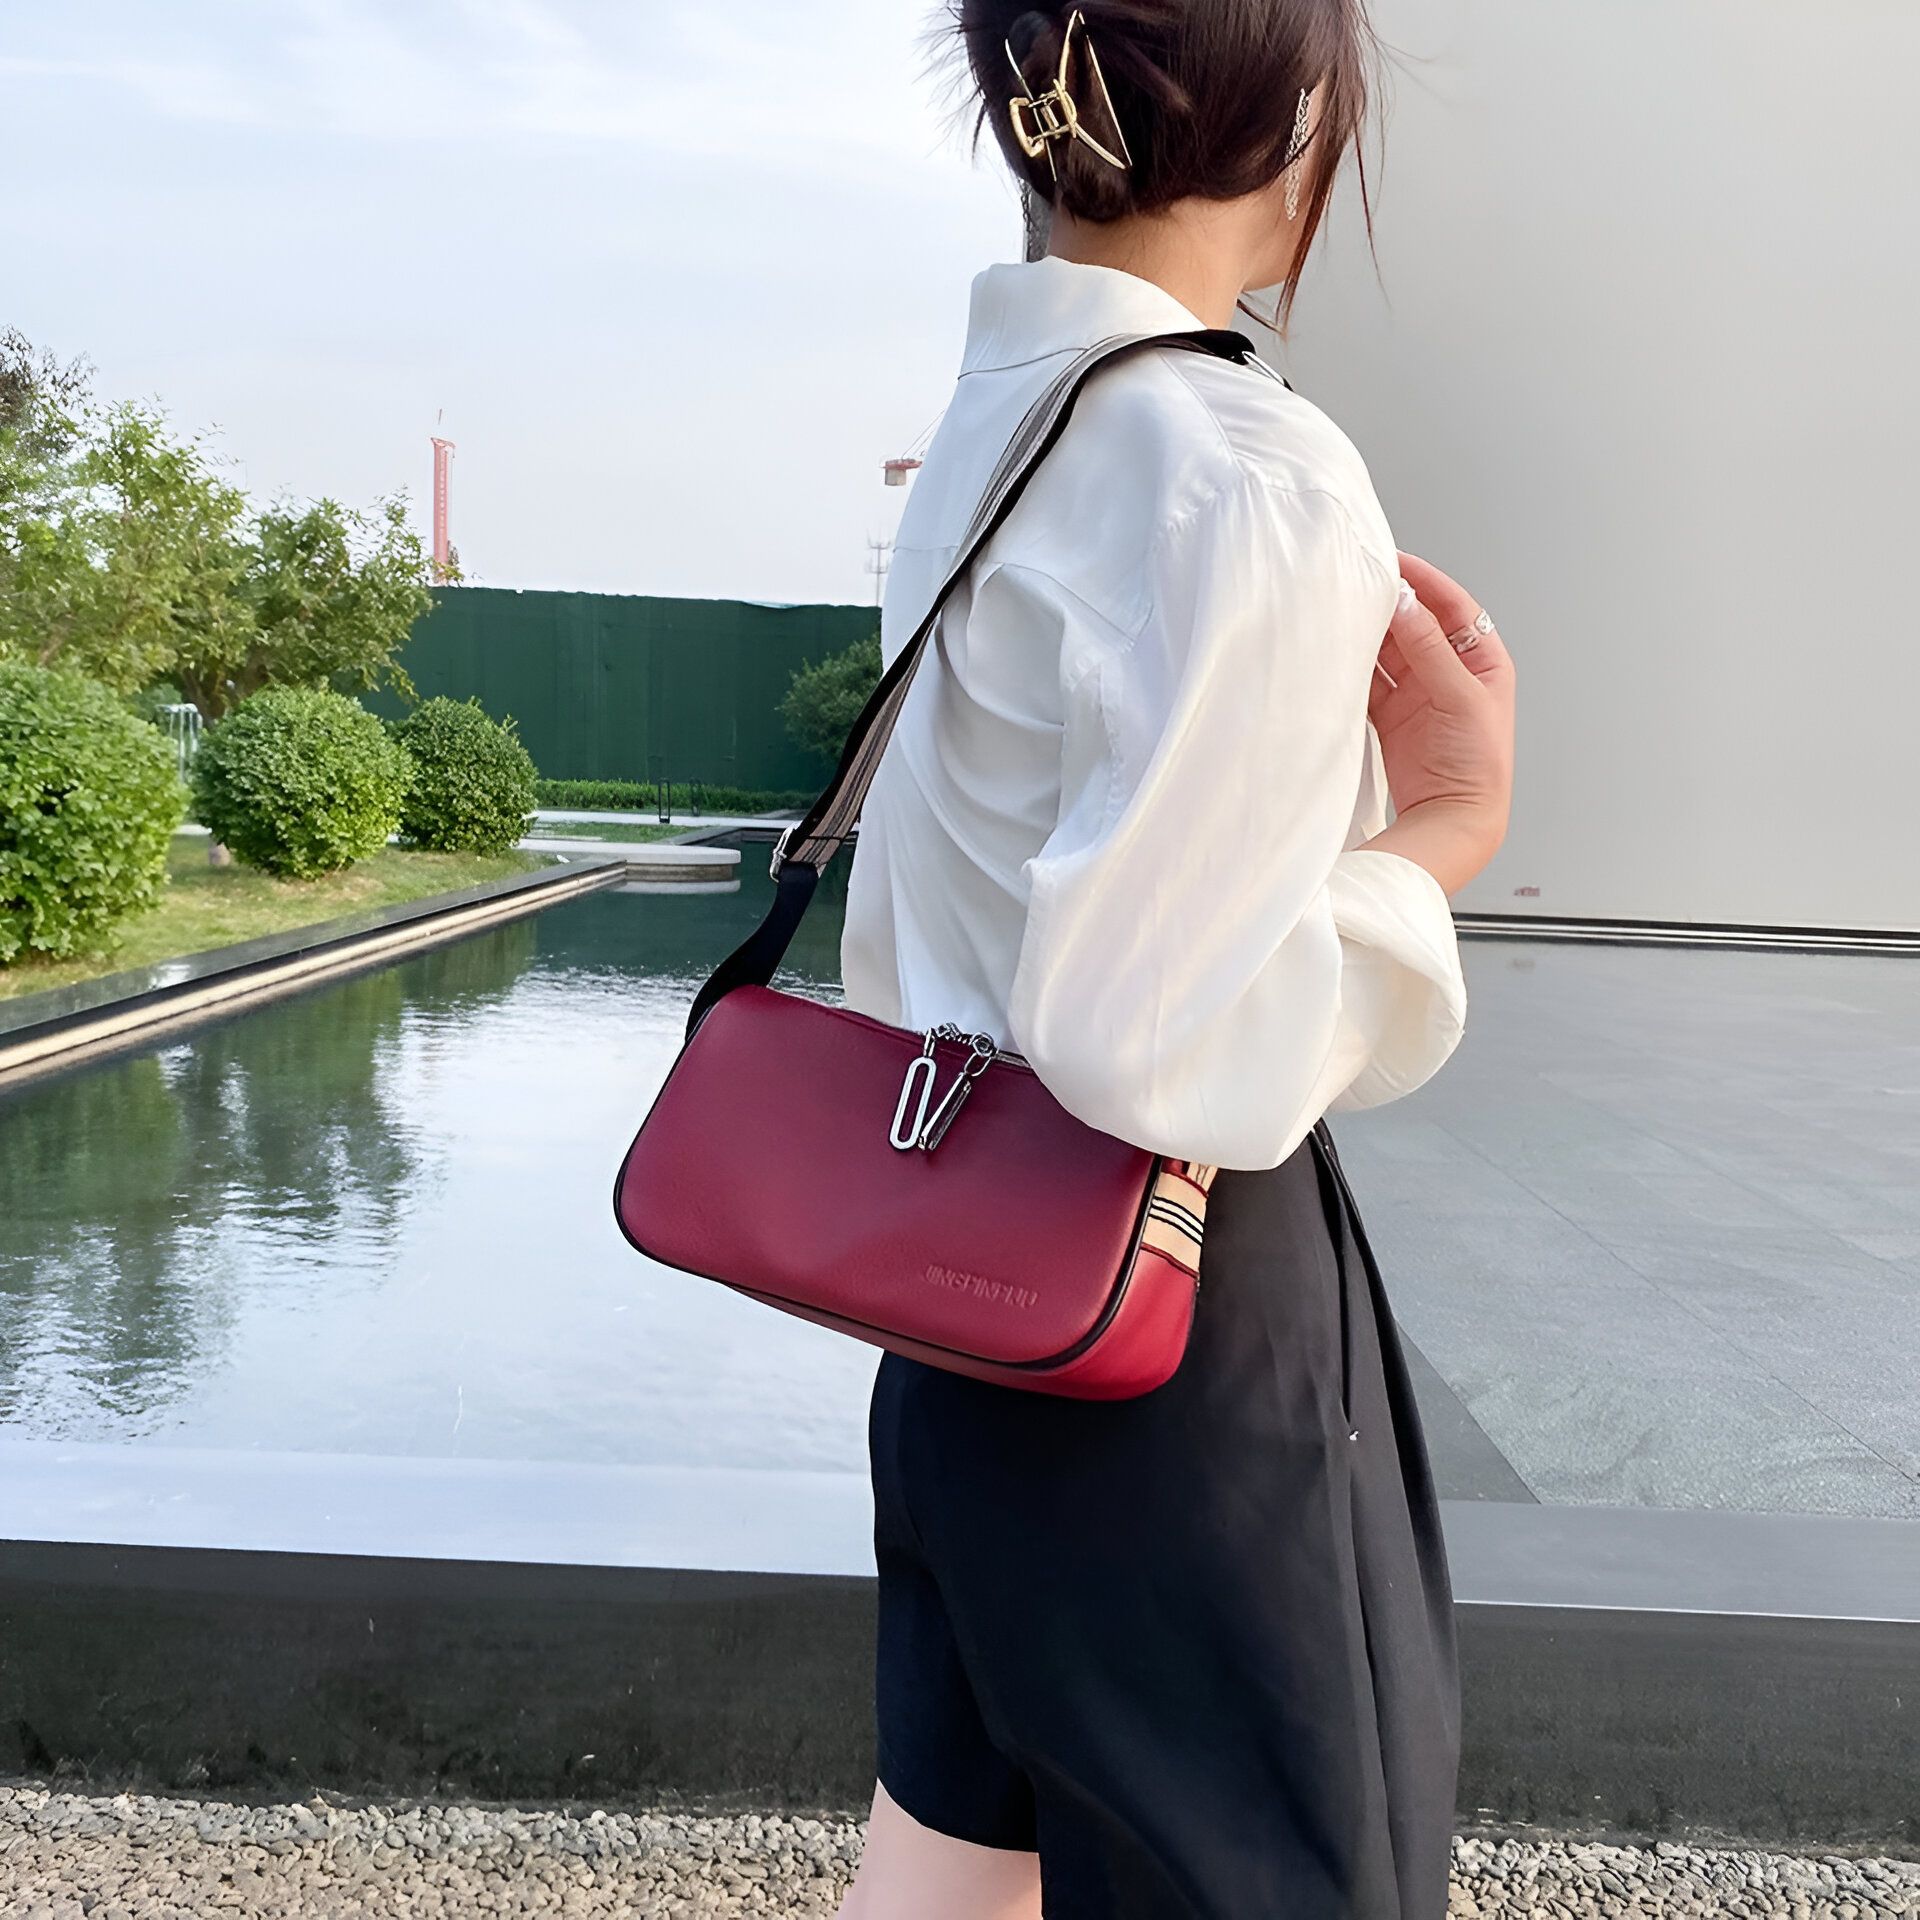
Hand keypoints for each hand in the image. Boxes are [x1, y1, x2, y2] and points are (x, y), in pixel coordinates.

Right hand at [1366, 551, 1514, 865]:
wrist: (1453, 820)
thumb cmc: (1476, 765)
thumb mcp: (1460, 697)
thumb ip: (1429, 648)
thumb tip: (1405, 601)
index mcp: (1481, 660)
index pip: (1451, 606)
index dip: (1423, 581)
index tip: (1391, 561)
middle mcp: (1449, 672)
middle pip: (1413, 625)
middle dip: (1387, 605)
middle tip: (1356, 585)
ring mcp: (1418, 694)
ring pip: (1387, 651)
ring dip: (1366, 637)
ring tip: (1340, 617)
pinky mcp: (1391, 716)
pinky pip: (1368, 682)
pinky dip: (1352, 669)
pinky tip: (1335, 657)